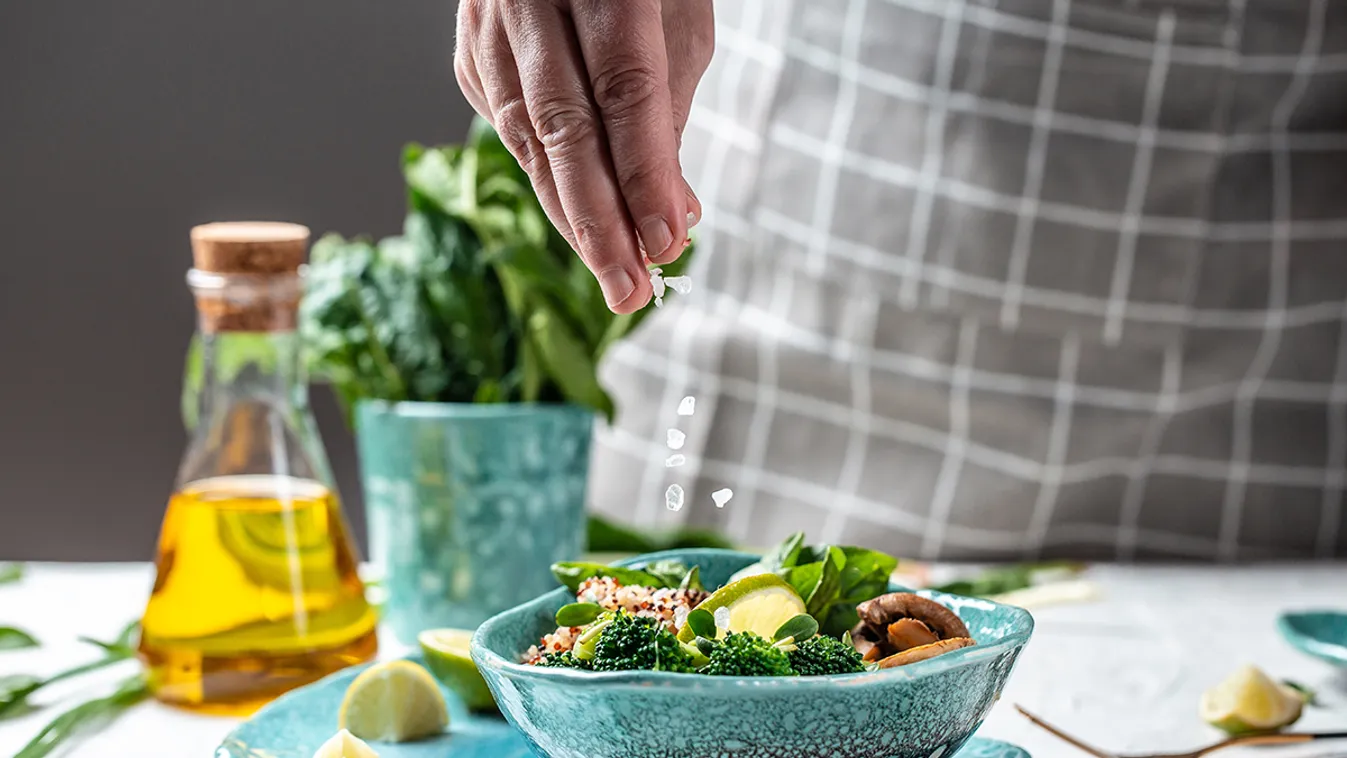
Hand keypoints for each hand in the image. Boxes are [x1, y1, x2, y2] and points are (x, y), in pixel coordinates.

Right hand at [455, 0, 713, 312]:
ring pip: (525, 136)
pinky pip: (508, 126)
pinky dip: (546, 179)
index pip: (623, 88)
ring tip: (614, 272)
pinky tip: (578, 218)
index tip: (667, 241)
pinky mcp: (469, 50)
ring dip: (572, 216)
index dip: (644, 172)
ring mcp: (486, 22)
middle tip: (631, 289)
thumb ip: (666, 112)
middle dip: (600, 220)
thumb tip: (671, 212)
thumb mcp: (675, 21)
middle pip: (561, 124)